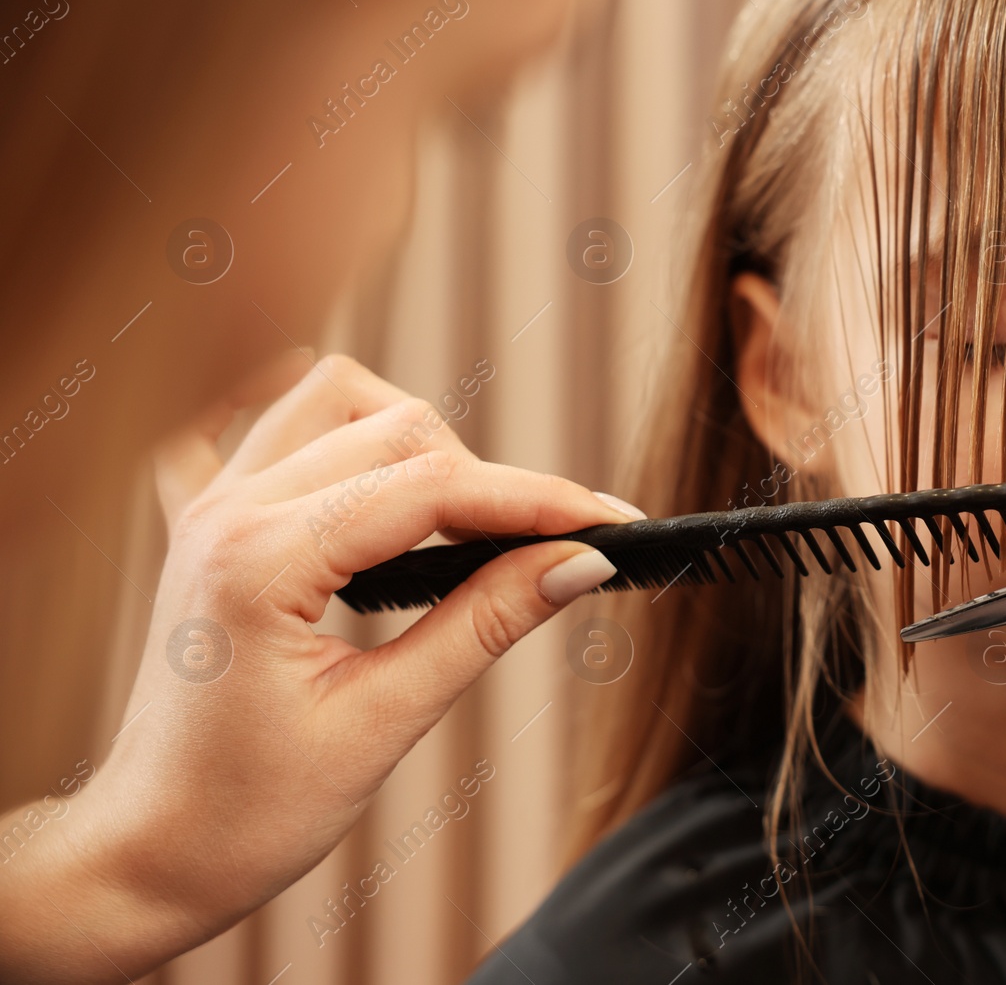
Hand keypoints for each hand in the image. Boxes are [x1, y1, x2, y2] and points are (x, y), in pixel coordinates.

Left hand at [0, 354, 637, 982]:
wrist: (146, 854)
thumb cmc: (246, 812)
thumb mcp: (382, 723)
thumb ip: (483, 626)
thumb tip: (579, 564)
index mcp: (262, 561)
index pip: (434, 487)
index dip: (537, 500)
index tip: (611, 522)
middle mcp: (230, 511)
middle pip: (398, 427)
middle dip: (489, 478)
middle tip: (546, 550)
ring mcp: (211, 506)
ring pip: (337, 399)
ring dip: (416, 438)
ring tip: (462, 521)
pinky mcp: (207, 522)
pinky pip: (257, 422)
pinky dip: (321, 423)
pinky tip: (359, 453)